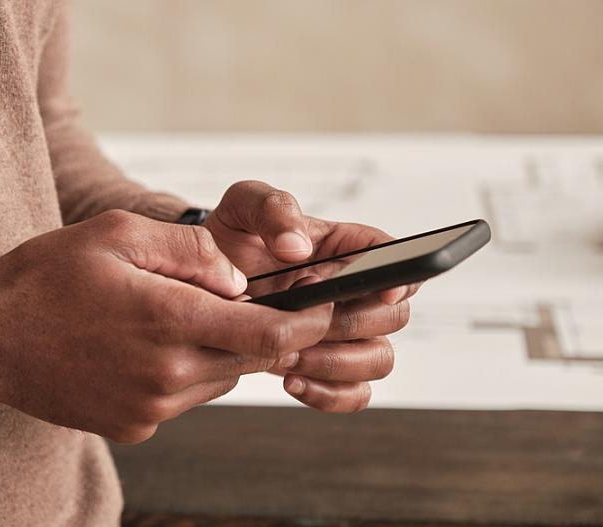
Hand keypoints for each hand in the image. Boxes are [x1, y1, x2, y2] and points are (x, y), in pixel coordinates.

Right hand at [0, 210, 331, 442]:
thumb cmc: (45, 277)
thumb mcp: (116, 233)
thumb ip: (190, 250)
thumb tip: (239, 278)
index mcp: (168, 320)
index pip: (269, 334)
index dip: (308, 322)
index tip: (323, 307)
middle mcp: (166, 375)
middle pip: (248, 358)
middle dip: (257, 330)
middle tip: (236, 300)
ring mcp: (150, 408)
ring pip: (217, 379)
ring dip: (217, 350)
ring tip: (173, 318)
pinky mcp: (134, 427)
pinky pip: (183, 399)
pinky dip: (183, 373)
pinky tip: (144, 347)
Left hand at [204, 181, 420, 411]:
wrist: (201, 284)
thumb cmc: (231, 239)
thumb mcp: (242, 206)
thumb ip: (272, 209)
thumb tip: (296, 249)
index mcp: (345, 246)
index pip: (393, 256)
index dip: (402, 272)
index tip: (382, 287)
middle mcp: (353, 291)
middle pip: (394, 316)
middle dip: (351, 325)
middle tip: (301, 324)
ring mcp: (342, 332)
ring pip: (379, 359)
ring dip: (340, 364)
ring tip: (288, 357)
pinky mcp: (325, 366)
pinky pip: (354, 394)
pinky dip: (330, 394)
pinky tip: (292, 380)